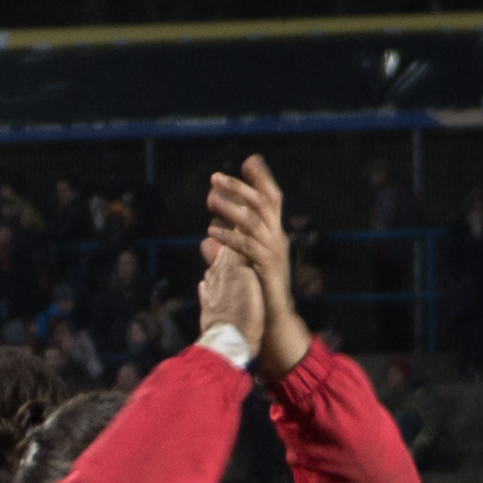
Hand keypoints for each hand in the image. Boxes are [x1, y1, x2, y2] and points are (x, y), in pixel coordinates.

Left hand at [203, 158, 307, 373]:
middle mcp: (276, 239)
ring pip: (254, 223)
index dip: (261, 180)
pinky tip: (211, 232)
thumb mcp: (239, 266)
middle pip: (262, 204)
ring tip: (208, 199)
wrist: (272, 323)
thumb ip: (223, 250)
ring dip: (230, 209)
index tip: (249, 160)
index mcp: (272, 235)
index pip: (271, 200)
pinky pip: (247, 249)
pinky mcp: (266, 269)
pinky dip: (229, 239)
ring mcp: (273, 253)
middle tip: (215, 177)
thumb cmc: (257, 293)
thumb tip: (205, 239)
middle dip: (239, 188)